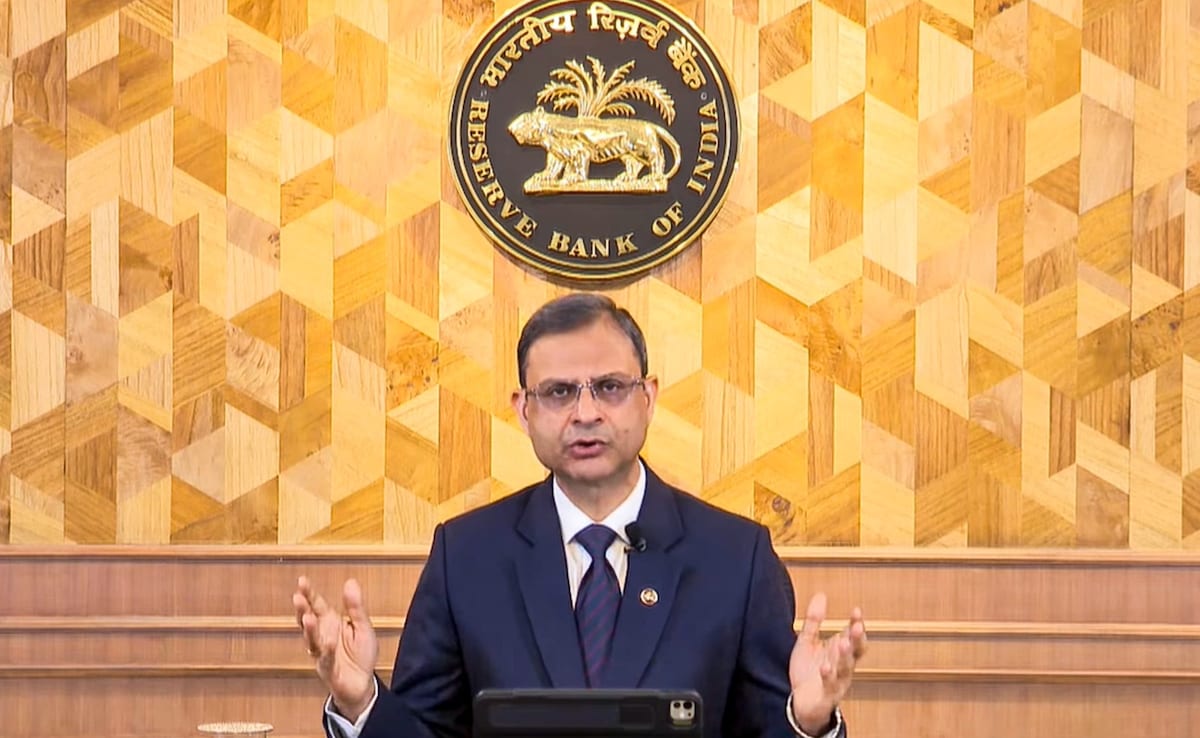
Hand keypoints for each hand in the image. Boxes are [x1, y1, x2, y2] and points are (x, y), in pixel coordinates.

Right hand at [293, 576, 379, 721]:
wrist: (363, 684)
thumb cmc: (360, 654)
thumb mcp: (363, 626)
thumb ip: (355, 606)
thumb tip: (350, 582)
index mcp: (331, 622)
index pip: (317, 605)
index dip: (309, 594)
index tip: (302, 581)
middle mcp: (323, 636)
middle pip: (308, 620)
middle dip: (302, 609)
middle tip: (297, 597)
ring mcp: (322, 652)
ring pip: (312, 640)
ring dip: (309, 630)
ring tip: (308, 617)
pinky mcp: (328, 669)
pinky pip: (326, 659)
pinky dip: (327, 651)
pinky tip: (329, 642)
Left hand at [788, 592, 866, 734]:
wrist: (800, 703)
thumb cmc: (808, 671)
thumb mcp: (808, 641)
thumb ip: (814, 620)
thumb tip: (821, 595)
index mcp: (841, 652)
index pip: (854, 636)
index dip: (857, 624)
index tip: (856, 611)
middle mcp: (843, 666)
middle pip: (855, 651)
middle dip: (857, 639)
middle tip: (857, 626)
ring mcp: (837, 681)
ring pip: (846, 668)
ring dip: (846, 656)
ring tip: (843, 643)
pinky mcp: (827, 695)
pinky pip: (830, 685)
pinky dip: (829, 676)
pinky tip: (826, 667)